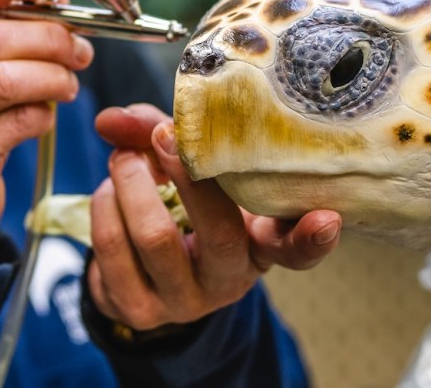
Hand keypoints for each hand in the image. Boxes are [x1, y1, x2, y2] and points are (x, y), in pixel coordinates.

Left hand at [85, 105, 341, 330]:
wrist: (141, 276)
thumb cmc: (178, 211)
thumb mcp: (187, 174)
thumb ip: (162, 137)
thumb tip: (110, 120)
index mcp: (258, 245)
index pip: (296, 251)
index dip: (313, 238)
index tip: (326, 218)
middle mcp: (229, 281)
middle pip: (218, 232)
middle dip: (181, 174)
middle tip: (158, 138)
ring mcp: (185, 302)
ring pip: (154, 237)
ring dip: (129, 183)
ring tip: (123, 158)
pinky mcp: (138, 311)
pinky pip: (112, 249)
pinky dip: (104, 206)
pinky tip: (108, 193)